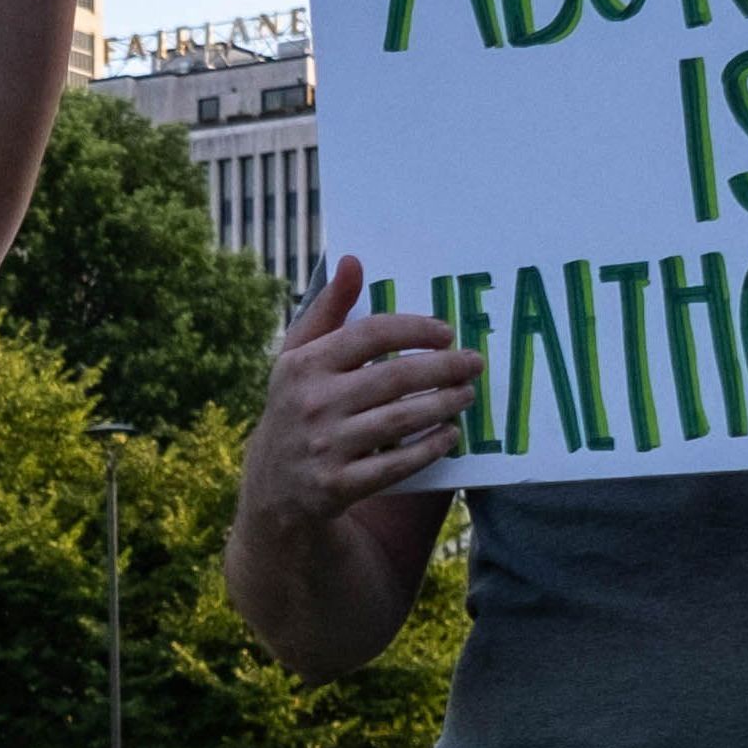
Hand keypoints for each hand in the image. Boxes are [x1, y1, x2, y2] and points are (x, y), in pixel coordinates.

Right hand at [239, 261, 481, 523]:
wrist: (273, 486)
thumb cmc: (297, 406)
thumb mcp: (299, 356)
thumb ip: (328, 309)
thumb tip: (352, 261)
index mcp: (304, 365)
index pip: (370, 334)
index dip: (415, 329)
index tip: (446, 332)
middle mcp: (312, 403)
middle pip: (394, 377)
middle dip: (444, 368)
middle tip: (474, 363)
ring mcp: (325, 446)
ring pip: (401, 420)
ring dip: (444, 405)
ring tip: (467, 395)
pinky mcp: (338, 485)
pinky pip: (397, 465)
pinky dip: (429, 448)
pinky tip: (450, 435)